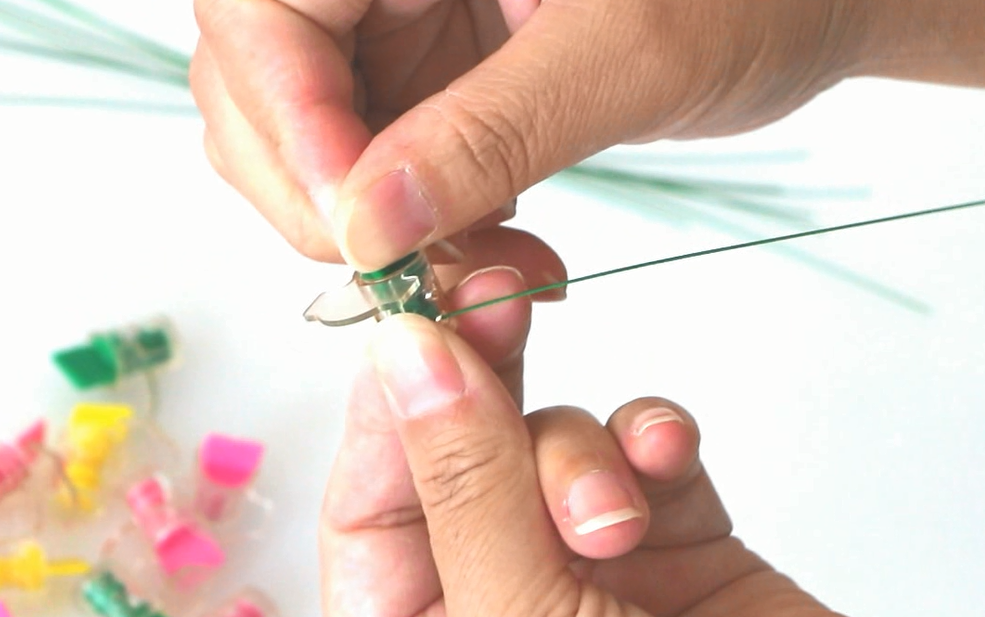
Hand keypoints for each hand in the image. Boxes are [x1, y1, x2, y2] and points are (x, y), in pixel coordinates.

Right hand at [191, 0, 866, 270]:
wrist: (802, 4)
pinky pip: (369, 157)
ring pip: (302, 129)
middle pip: (256, 74)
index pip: (261, 9)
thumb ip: (490, 134)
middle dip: (314, 188)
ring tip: (464, 263)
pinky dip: (408, 219)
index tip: (356, 228)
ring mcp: (395, 16)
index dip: (289, 121)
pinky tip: (480, 243)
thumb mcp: (626, 52)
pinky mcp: (426, 70)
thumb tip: (365, 225)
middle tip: (402, 270)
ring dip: (363, 218)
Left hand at [319, 278, 835, 615]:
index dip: (387, 404)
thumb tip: (407, 360)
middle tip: (493, 300)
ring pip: (551, 440)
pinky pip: (643, 452)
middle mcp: (493, 591)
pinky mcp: (672, 543)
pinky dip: (654, 439)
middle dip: (478, 378)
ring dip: (583, 448)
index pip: (368, 501)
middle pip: (457, 452)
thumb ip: (467, 490)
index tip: (416, 323)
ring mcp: (582, 564)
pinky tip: (667, 458)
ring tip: (619, 505)